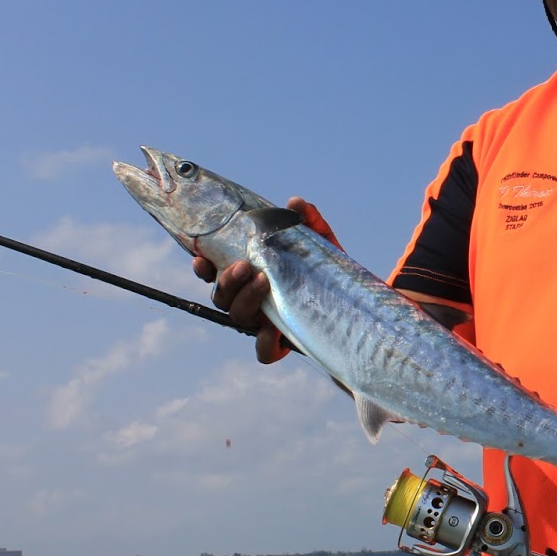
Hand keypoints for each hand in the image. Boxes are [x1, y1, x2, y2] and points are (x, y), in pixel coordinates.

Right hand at [191, 197, 336, 363]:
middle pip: (222, 296)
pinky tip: (272, 330)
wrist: (355, 304)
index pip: (216, 272)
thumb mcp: (320, 241)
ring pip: (238, 317)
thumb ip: (308, 220)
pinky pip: (263, 352)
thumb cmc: (327, 269)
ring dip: (244, 299)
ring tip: (263, 281)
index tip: (201, 258)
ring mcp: (263, 323)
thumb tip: (295, 203)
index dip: (203, 267)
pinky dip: (264, 343)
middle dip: (226, 280)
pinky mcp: (281, 344)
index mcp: (251, 275)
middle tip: (244, 265)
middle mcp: (251, 299)